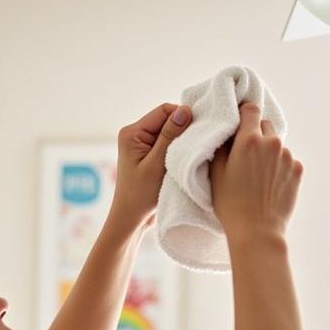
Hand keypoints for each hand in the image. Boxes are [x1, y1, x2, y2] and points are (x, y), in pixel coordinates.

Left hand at [108, 102, 190, 231]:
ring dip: (182, 141)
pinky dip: (179, 149)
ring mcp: (142, 144)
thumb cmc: (140, 195)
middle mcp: (135, 134)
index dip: (183, 117)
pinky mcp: (150, 154)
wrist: (131, 219)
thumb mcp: (157, 164)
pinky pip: (169, 143)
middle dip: (183, 130)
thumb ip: (170, 136)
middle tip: (195, 145)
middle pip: (168, 119)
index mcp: (132, 132)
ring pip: (171, 131)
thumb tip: (185, 110)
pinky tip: (184, 160)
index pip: (164, 111)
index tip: (198, 132)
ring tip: (188, 156)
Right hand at [209, 101, 303, 241]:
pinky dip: (279, 166)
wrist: (257, 231)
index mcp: (250, 140)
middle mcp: (272, 143)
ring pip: (277, 144)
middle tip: (245, 153)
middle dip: (255, 133)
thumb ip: (221, 146)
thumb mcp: (216, 173)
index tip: (238, 122)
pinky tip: (269, 183)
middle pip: (265, 125)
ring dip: (268, 151)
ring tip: (257, 174)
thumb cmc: (231, 204)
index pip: (251, 109)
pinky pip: (287, 160)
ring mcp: (288, 157)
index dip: (243, 113)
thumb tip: (227, 132)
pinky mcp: (298, 170)